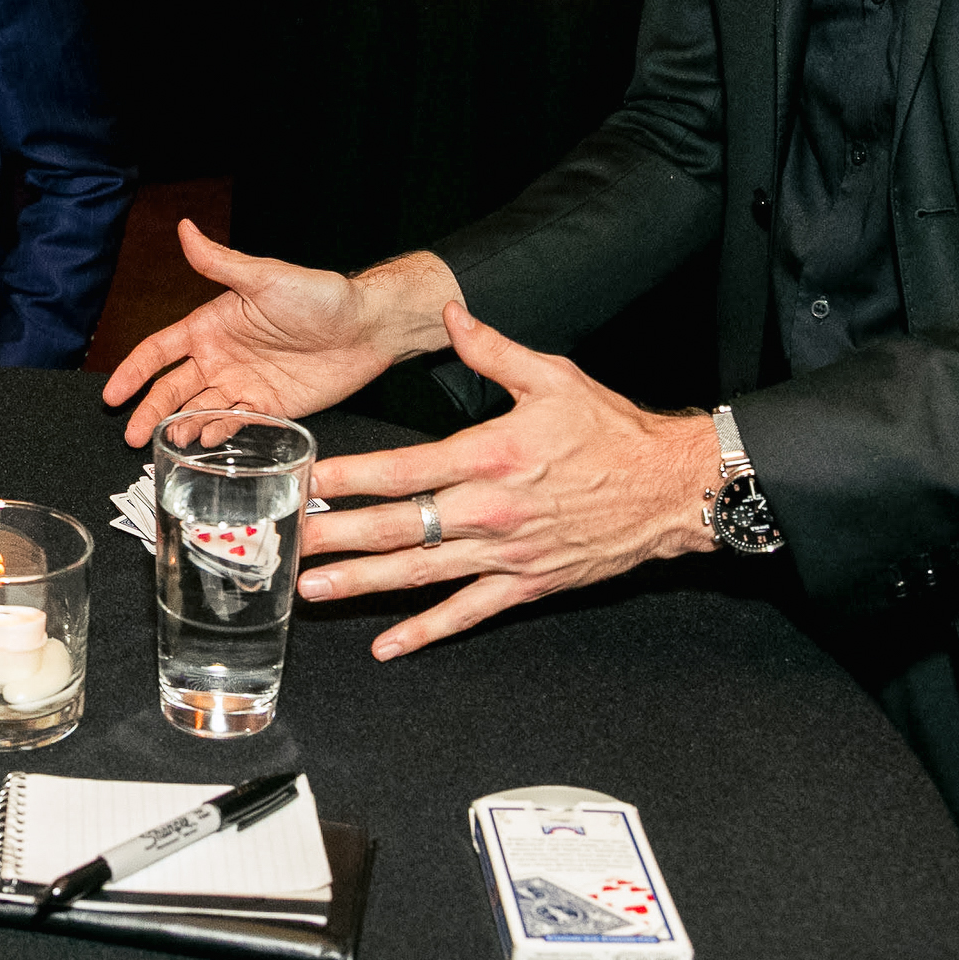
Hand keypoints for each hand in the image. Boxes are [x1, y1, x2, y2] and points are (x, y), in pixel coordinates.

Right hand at [102, 221, 436, 446]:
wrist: (368, 327)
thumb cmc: (319, 295)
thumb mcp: (265, 277)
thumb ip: (220, 263)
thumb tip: (185, 229)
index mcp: (212, 325)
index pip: (160, 351)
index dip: (134, 371)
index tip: (112, 394)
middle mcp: (222, 357)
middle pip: (173, 388)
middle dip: (150, 410)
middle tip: (131, 435)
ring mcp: (244, 384)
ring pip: (200, 410)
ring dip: (181, 426)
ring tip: (168, 443)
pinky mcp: (269, 408)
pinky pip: (235, 424)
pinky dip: (216, 433)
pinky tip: (205, 442)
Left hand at [295, 302, 717, 659]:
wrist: (670, 489)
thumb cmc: (611, 431)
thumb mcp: (552, 376)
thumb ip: (491, 349)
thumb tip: (449, 314)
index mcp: (490, 454)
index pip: (403, 469)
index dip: (350, 477)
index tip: (309, 481)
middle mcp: (489, 510)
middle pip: (398, 527)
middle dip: (337, 536)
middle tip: (289, 542)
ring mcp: (506, 554)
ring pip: (420, 574)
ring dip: (362, 584)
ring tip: (313, 590)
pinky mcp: (525, 585)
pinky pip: (466, 615)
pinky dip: (425, 632)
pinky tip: (387, 645)